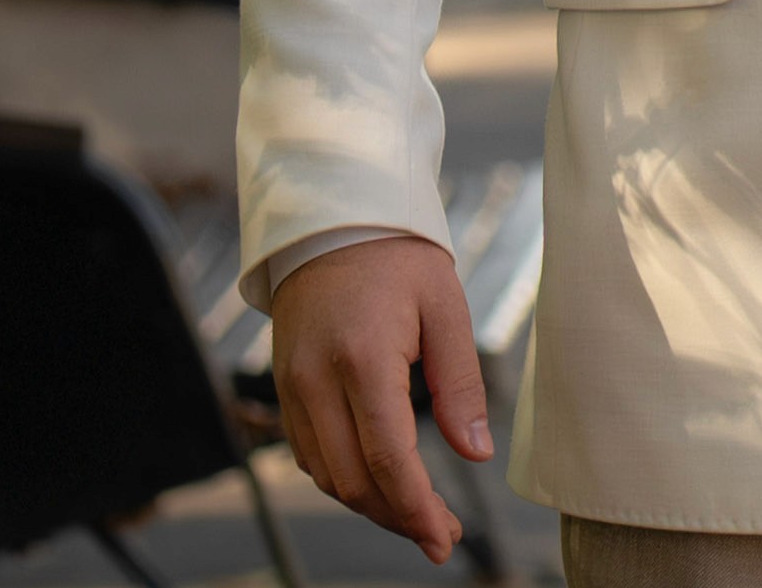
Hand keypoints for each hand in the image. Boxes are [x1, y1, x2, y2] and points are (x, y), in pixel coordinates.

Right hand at [271, 233, 490, 560]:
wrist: (331, 222)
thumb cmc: (399, 258)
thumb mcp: (445, 306)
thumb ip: (461, 383)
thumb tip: (477, 452)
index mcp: (362, 359)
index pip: (386, 458)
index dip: (416, 509)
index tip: (444, 540)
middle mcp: (316, 381)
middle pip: (352, 480)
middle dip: (398, 518)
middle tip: (441, 536)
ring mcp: (291, 387)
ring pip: (326, 476)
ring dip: (371, 505)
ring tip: (418, 516)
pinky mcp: (284, 389)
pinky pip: (310, 454)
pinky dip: (344, 478)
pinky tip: (380, 483)